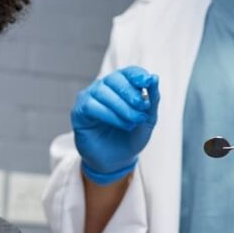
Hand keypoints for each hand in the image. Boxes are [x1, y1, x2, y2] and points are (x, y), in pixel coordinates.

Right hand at [71, 66, 159, 184]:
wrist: (116, 160)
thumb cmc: (130, 137)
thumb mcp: (147, 119)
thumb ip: (152, 99)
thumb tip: (154, 78)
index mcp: (121, 86)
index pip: (128, 72)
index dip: (137, 75)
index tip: (146, 82)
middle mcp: (103, 88)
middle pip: (115, 79)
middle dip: (130, 93)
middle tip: (142, 109)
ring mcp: (89, 98)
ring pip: (103, 92)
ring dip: (121, 107)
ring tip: (132, 122)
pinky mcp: (79, 111)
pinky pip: (92, 106)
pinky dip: (109, 114)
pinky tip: (121, 124)